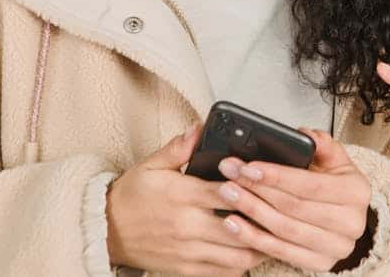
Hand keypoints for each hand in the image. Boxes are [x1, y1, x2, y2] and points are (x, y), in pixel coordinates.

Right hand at [106, 126, 264, 275]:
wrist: (106, 231)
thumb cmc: (131, 197)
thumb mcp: (151, 165)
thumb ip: (178, 148)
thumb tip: (199, 128)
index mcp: (181, 195)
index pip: (227, 192)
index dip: (252, 187)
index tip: (267, 182)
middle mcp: (187, 225)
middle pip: (239, 226)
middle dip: (263, 220)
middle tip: (283, 211)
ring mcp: (188, 251)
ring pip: (237, 255)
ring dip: (259, 245)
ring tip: (273, 233)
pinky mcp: (186, 269)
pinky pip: (223, 272)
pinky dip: (242, 264)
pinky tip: (252, 251)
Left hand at [216, 129, 372, 271]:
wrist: (344, 217)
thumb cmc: (335, 185)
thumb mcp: (335, 160)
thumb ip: (322, 144)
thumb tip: (304, 134)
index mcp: (356, 192)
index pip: (310, 184)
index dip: (276, 176)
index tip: (248, 167)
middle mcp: (351, 222)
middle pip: (293, 206)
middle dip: (256, 190)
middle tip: (229, 176)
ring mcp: (336, 246)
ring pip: (283, 229)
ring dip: (251, 211)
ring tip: (228, 195)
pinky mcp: (320, 263)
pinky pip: (280, 251)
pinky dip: (253, 237)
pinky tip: (234, 223)